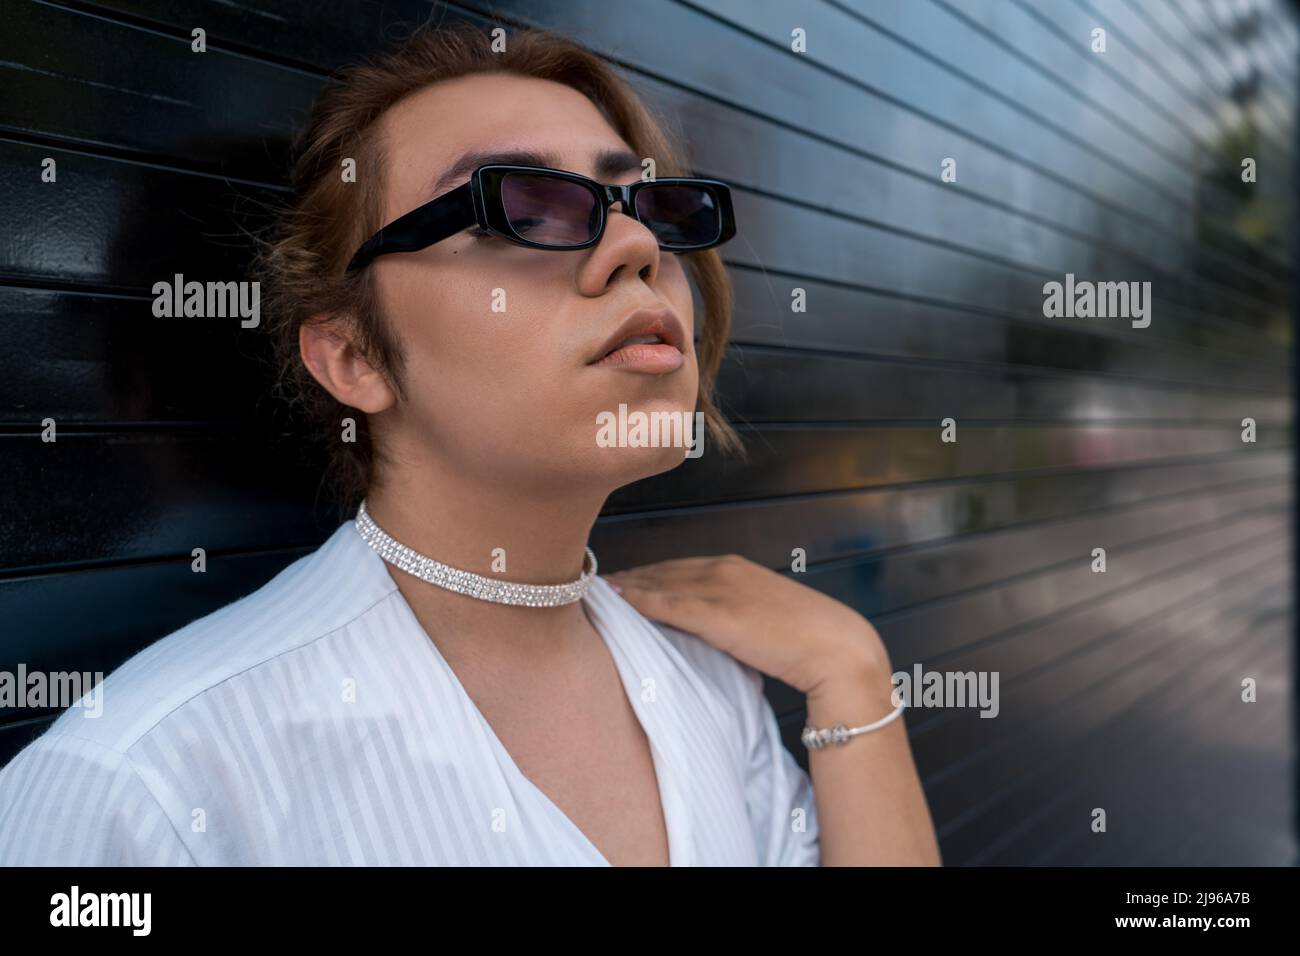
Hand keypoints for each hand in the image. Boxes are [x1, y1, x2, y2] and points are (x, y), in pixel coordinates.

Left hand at [604, 554, 890, 695]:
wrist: (837, 650)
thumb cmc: (806, 642)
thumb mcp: (765, 619)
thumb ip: (734, 615)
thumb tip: (712, 631)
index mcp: (736, 567)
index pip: (679, 566)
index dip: (646, 574)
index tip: (619, 581)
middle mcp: (724, 569)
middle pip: (662, 570)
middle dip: (627, 576)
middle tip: (592, 583)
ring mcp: (719, 588)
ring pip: (658, 582)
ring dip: (624, 586)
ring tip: (594, 593)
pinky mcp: (716, 613)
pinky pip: (666, 603)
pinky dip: (637, 600)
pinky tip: (616, 601)